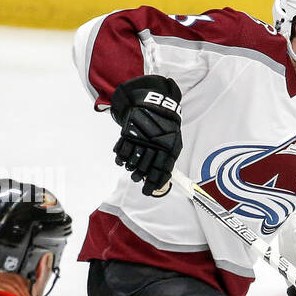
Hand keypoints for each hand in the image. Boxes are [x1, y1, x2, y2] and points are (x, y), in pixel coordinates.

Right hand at [109, 75, 182, 195]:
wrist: (153, 104)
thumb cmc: (166, 126)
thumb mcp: (174, 141)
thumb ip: (169, 159)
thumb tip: (164, 178)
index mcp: (168, 148)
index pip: (161, 170)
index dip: (154, 182)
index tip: (149, 190)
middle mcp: (153, 145)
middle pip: (145, 167)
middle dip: (140, 177)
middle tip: (137, 179)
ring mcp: (140, 139)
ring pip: (132, 160)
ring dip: (131, 168)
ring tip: (131, 170)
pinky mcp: (129, 133)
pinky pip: (122, 150)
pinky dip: (121, 158)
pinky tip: (122, 161)